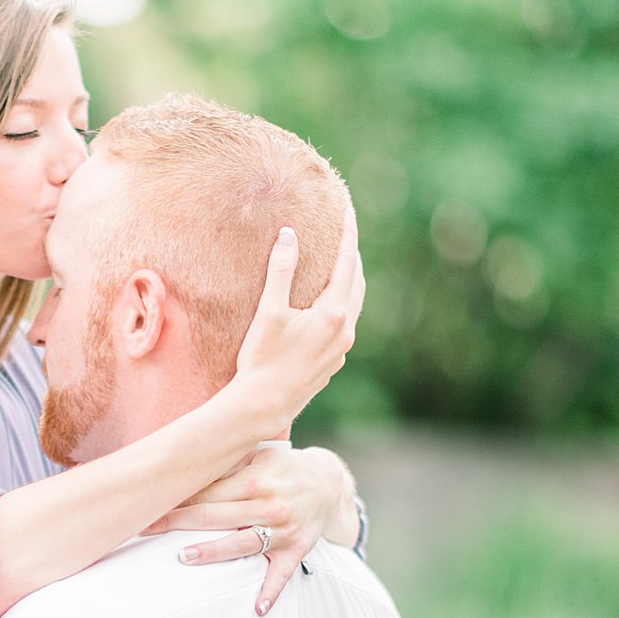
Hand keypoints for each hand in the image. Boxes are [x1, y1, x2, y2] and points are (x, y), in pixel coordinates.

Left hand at [146, 444, 355, 614]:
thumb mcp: (259, 455)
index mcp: (256, 478)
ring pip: (241, 544)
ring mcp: (283, 529)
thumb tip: (183, 467)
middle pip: (215, 515)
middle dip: (177, 521)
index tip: (149, 503)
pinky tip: (256, 608)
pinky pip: (282, 574)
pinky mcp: (296, 550)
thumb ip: (228, 463)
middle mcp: (269, 504)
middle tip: (144, 529)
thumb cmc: (283, 468)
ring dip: (212, 552)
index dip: (177, 497)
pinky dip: (270, 592)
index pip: (208, 490)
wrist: (330, 483)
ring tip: (183, 558)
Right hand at [223, 211, 364, 435]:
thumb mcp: (269, 311)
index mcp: (333, 313)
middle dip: (351, 257)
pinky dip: (340, 305)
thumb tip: (289, 234)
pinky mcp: (333, 362)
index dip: (348, 235)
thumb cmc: (262, 359)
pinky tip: (324, 306)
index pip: (347, 263)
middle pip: (356, 283)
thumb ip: (281, 270)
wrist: (264, 405)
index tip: (349, 212)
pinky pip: (344, 324)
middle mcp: (344, 330)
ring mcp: (341, 348)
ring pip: (352, 306)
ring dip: (348, 283)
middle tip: (344, 236)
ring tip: (337, 266)